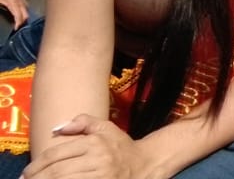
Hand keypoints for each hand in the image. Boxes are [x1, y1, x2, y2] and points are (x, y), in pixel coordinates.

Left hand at [0, 0, 27, 28]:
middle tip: (19, 28)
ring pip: (26, 9)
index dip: (18, 24)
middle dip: (23, 22)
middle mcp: (20, 2)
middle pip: (26, 14)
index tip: (15, 30)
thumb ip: (0, 7)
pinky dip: (23, 9)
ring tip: (21, 21)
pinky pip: (25, 4)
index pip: (19, 17)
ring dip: (24, 16)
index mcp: (14, 3)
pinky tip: (19, 10)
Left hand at [22, 114, 154, 178]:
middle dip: (38, 177)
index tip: (27, 172)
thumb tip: (57, 128)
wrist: (145, 164)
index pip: (56, 154)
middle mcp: (98, 159)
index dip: (37, 164)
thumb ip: (83, 122)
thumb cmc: (121, 147)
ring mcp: (101, 176)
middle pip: (58, 171)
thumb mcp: (106, 128)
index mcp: (95, 143)